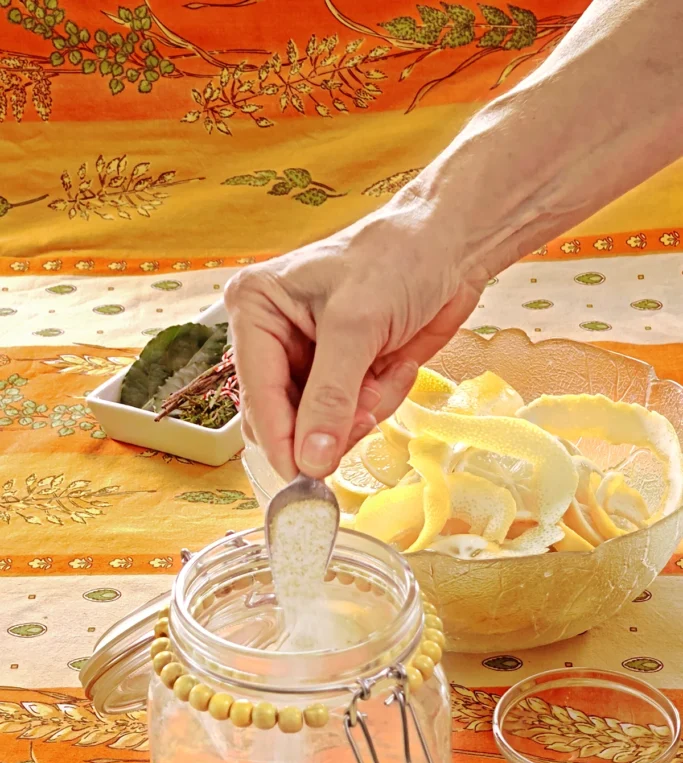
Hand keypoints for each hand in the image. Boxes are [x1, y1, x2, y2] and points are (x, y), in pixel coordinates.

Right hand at [225, 194, 485, 480]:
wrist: (452, 245)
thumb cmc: (398, 258)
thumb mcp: (357, 326)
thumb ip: (330, 398)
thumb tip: (310, 461)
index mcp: (256, 310)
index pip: (257, 393)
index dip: (281, 439)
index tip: (305, 477)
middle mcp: (273, 339)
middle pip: (281, 419)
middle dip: (327, 424)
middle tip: (365, 410)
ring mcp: (308, 360)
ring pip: (318, 427)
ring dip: (359, 412)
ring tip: (386, 371)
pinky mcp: (342, 374)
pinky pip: (349, 418)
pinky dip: (378, 401)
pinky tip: (395, 365)